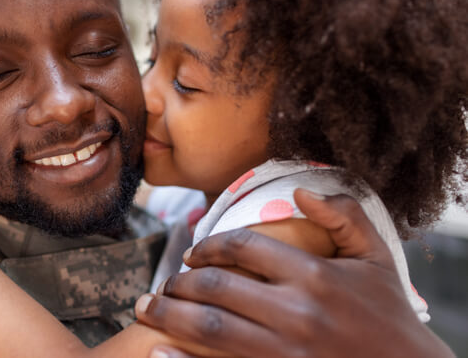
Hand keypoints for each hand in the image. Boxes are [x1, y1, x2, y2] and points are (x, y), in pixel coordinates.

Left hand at [137, 189, 454, 357]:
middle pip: (216, 288)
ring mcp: (284, 352)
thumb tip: (302, 193)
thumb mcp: (377, 258)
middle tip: (161, 284)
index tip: (192, 253)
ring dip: (169, 315)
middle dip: (178, 282)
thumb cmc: (389, 316)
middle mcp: (294, 312)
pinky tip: (157, 352)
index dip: (208, 245)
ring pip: (209, 327)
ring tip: (145, 308)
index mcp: (314, 276)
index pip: (242, 247)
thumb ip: (345, 217)